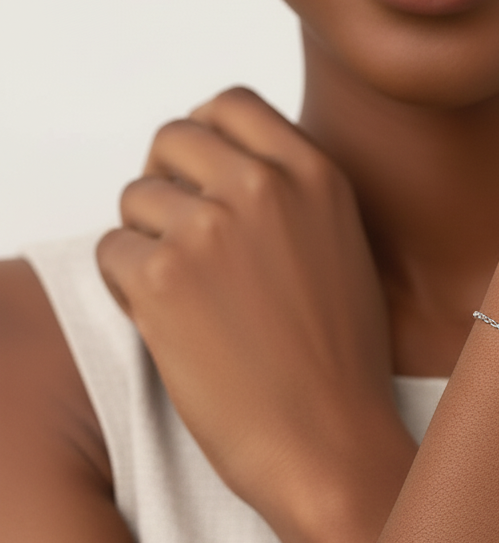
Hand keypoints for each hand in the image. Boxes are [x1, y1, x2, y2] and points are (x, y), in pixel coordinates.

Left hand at [97, 88, 413, 542]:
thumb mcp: (342, 244)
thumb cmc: (340, 356)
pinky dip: (124, 283)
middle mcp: (264, 188)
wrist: (330, 439)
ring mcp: (211, 229)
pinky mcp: (163, 280)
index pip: (231, 103)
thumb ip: (292, 191)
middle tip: (178, 228)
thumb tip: (226, 165)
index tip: (201, 171)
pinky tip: (167, 318)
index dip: (205, 134)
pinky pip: (110, 250)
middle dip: (166, 179)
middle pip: (173, 137)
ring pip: (135, 196)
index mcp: (316, 174)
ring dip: (145, 237)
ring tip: (183, 287)